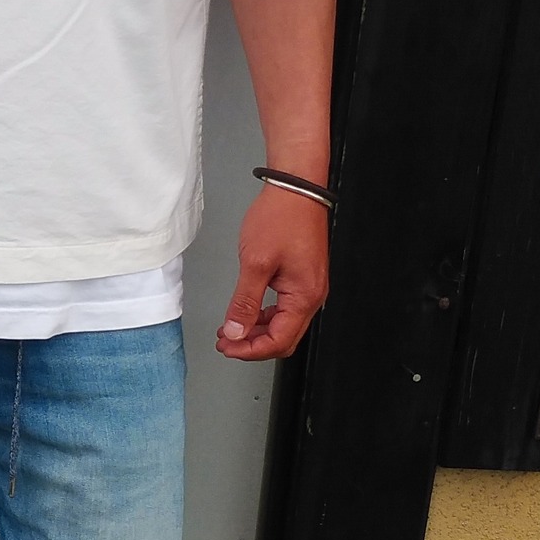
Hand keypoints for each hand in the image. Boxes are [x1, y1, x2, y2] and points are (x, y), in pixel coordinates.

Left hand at [215, 186, 328, 360]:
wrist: (296, 189)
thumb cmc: (281, 218)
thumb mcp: (255, 263)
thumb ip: (244, 302)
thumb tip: (236, 332)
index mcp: (304, 297)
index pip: (278, 341)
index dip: (250, 350)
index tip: (227, 347)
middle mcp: (312, 296)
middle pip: (283, 338)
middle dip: (253, 345)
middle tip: (226, 343)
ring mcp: (309, 287)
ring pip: (283, 325)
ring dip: (257, 331)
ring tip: (231, 329)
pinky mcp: (302, 278)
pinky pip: (285, 308)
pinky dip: (264, 316)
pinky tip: (247, 312)